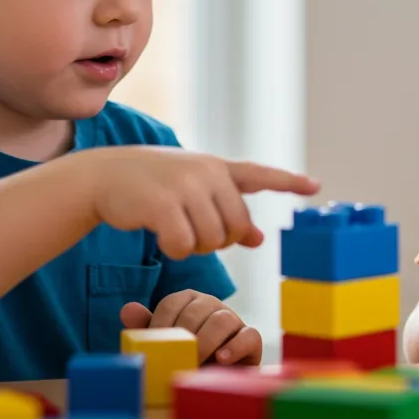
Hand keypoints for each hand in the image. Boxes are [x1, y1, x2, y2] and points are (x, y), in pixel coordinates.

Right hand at [73, 147, 319, 259]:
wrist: (103, 175)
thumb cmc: (153, 186)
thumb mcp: (193, 191)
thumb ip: (225, 209)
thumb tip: (258, 238)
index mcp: (217, 168)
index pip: (260, 174)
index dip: (289, 182)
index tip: (315, 186)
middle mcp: (206, 172)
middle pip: (236, 227)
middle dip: (219, 240)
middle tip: (195, 231)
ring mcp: (185, 186)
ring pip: (211, 240)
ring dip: (194, 247)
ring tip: (174, 228)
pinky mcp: (162, 204)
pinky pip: (184, 247)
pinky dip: (174, 250)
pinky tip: (160, 235)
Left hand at [120, 292, 261, 364]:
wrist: (213, 378)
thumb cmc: (185, 355)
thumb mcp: (164, 343)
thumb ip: (147, 327)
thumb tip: (127, 309)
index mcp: (188, 301)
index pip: (172, 303)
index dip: (161, 324)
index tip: (155, 345)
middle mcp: (211, 305)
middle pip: (197, 310)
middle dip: (184, 335)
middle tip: (176, 358)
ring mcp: (233, 319)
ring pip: (222, 319)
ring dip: (206, 341)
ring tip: (196, 361)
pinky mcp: (250, 338)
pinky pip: (249, 335)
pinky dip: (235, 347)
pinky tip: (221, 359)